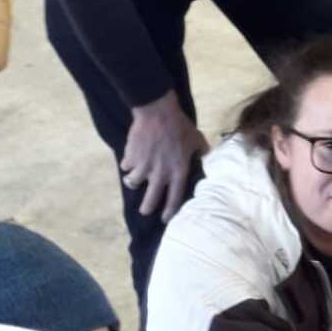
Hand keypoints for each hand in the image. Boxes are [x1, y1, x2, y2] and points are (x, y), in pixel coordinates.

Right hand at [121, 91, 209, 223]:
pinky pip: (126, 167)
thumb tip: (205, 155)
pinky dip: (127, 165)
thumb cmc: (180, 125)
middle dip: (147, 208)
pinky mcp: (131, 157)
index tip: (165, 218)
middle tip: (145, 210)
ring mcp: (143, 166)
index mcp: (178, 172)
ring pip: (133, 183)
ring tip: (132, 180)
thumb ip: (201, 150)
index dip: (169, 211)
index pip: (174, 198)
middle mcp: (160, 174)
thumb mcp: (196, 138)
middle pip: (150, 199)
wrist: (157, 112)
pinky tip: (129, 161)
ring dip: (133, 182)